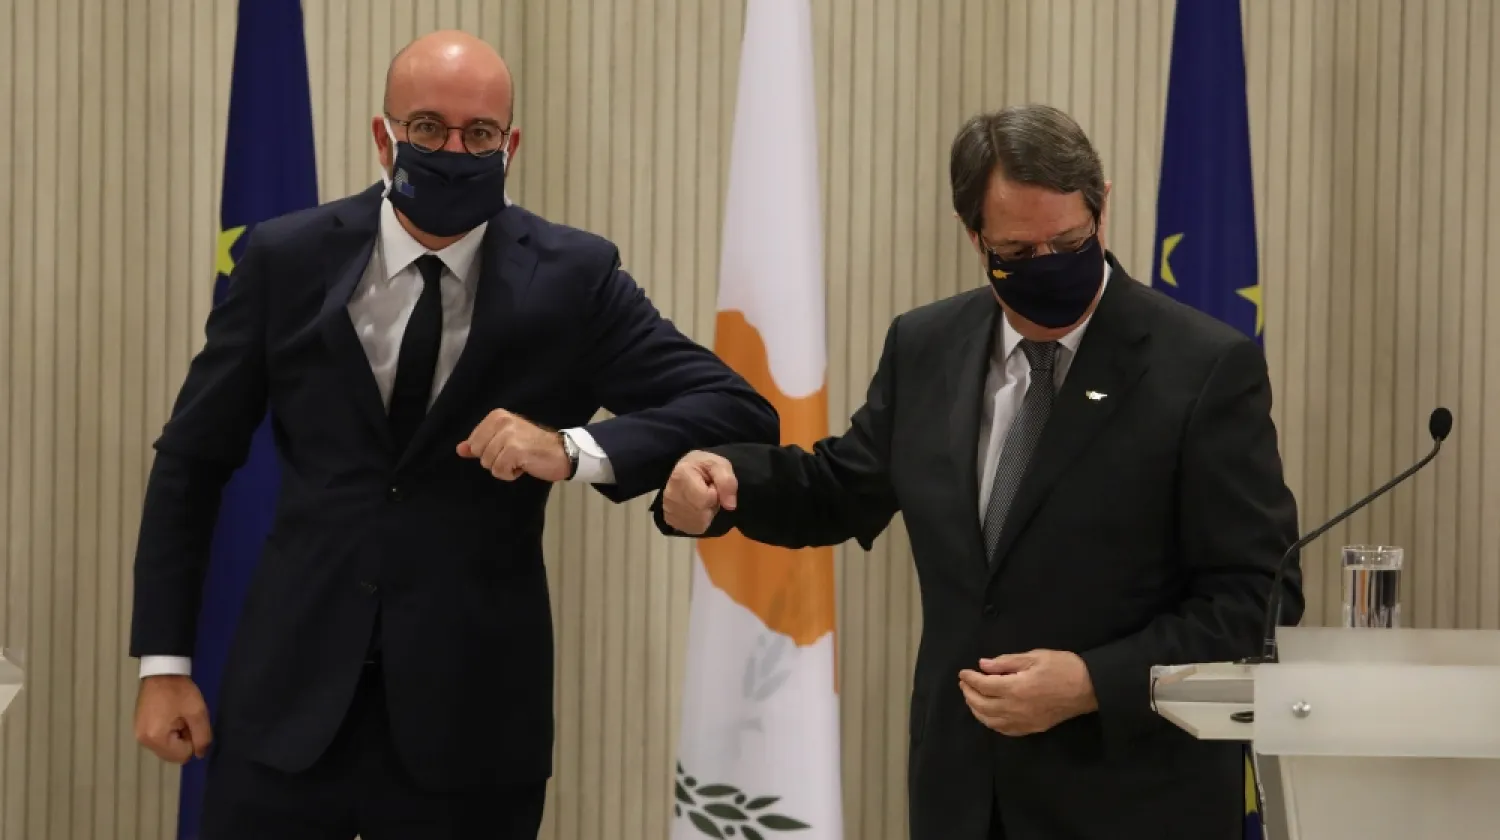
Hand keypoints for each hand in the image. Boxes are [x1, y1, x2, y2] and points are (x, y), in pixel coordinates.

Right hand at [135, 675, 211, 763]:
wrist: (162, 672)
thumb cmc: (180, 691)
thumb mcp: (197, 712)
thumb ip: (202, 737)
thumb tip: (200, 755)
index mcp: (156, 738)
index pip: (182, 756)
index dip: (192, 740)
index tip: (190, 722)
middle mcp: (143, 742)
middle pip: (172, 755)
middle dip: (183, 740)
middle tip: (184, 719)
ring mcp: (139, 735)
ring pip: (166, 749)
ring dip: (176, 737)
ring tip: (176, 716)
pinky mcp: (139, 729)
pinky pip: (158, 740)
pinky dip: (167, 733)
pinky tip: (169, 716)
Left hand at [457, 409, 569, 481]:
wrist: (561, 453)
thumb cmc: (533, 446)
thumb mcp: (505, 440)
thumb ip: (480, 443)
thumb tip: (460, 449)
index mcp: (497, 416)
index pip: (473, 442)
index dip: (489, 451)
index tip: (507, 447)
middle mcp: (502, 421)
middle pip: (479, 453)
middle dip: (495, 460)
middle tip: (515, 454)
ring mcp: (508, 435)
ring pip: (488, 463)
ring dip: (504, 467)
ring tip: (521, 459)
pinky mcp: (514, 450)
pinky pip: (499, 471)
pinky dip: (510, 474)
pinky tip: (524, 466)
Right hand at [662, 451, 738, 534]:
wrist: (683, 471)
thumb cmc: (702, 466)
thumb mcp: (719, 465)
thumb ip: (727, 482)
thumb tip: (730, 506)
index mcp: (681, 475)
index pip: (706, 498)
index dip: (715, 493)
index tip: (710, 484)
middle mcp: (670, 495)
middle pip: (702, 513)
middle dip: (711, 504)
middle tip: (707, 492)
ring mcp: (668, 509)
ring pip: (700, 523)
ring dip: (706, 514)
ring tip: (701, 499)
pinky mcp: (670, 520)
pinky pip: (693, 528)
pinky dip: (699, 520)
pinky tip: (695, 508)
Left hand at [957, 649, 1096, 735]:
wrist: (1089, 688)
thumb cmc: (1063, 667)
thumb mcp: (1034, 657)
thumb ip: (1006, 663)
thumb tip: (983, 665)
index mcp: (1015, 688)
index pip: (983, 686)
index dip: (970, 679)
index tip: (963, 673)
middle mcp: (1015, 709)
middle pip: (982, 705)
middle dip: (969, 694)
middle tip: (965, 684)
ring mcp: (1023, 722)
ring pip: (990, 721)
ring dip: (976, 710)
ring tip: (972, 697)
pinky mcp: (1031, 729)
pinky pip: (1004, 730)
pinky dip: (991, 723)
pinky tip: (988, 715)